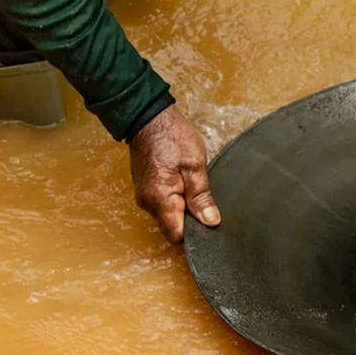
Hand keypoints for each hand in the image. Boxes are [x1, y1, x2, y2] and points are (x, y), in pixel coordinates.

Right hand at [128, 105, 220, 243]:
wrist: (149, 119)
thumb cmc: (172, 137)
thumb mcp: (194, 165)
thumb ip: (201, 196)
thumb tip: (211, 222)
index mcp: (160, 199)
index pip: (176, 235)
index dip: (194, 234)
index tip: (208, 223)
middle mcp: (147, 203)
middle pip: (172, 227)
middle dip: (190, 220)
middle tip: (204, 199)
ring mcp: (145, 196)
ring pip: (168, 215)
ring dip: (183, 208)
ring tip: (194, 186)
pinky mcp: (146, 190)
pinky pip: (163, 204)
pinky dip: (175, 200)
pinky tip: (184, 184)